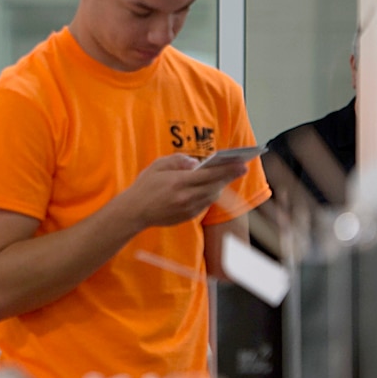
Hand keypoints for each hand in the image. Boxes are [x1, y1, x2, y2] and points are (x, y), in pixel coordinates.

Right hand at [116, 155, 243, 230]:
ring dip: (219, 186)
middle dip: (229, 176)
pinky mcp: (188, 216)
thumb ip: (178, 161)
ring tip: (225, 176)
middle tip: (240, 168)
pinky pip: (204, 204)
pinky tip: (209, 188)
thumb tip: (196, 163)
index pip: (210, 174)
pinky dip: (209, 195)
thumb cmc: (145, 186)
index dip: (228, 169)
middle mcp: (187, 197)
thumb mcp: (158, 165)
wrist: (134, 211)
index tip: (242, 163)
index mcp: (179, 182)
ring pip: (212, 196)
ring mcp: (188, 208)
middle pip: (216, 186)